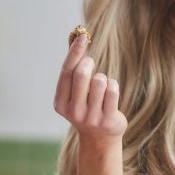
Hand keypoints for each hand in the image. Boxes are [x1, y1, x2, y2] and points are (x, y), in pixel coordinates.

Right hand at [53, 33, 127, 148]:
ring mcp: (91, 117)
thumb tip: (75, 36)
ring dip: (103, 78)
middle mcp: (74, 112)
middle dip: (89, 63)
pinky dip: (113, 85)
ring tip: (102, 85)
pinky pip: (112, 90)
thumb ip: (74, 65)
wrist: (100, 138)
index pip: (66, 72)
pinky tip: (110, 92)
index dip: (74, 52)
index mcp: (61, 103)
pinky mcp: (108, 120)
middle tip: (92, 64)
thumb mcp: (76, 90)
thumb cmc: (87, 105)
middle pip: (82, 74)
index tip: (82, 36)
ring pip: (100, 81)